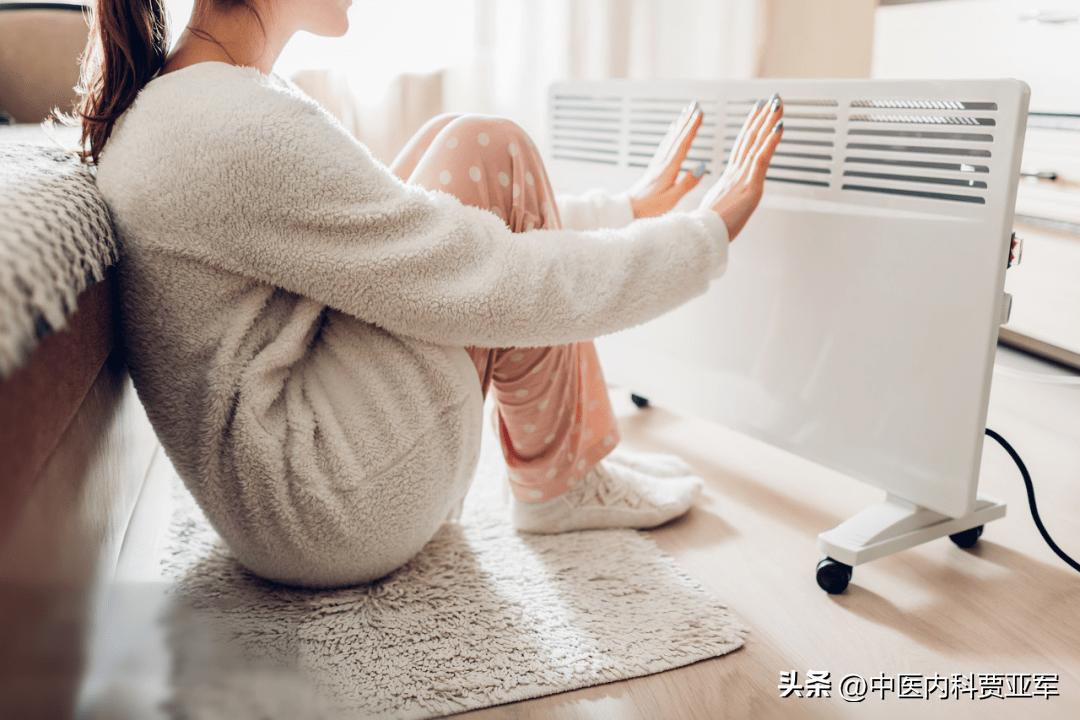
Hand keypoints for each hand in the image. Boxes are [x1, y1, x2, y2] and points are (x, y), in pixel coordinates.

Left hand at [628, 101, 706, 218]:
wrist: (630, 208)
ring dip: (680, 124)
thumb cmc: (651, 207)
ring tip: (687, 111)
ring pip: (671, 138)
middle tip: (696, 105)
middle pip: (677, 136)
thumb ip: (687, 184)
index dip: (692, 128)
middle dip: (687, 120)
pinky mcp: (655, 165)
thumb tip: (701, 167)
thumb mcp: (672, 199)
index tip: (700, 113)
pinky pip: (665, 144)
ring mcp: (658, 162)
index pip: (683, 143)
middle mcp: (663, 162)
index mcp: (669, 168)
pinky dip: (671, 133)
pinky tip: (673, 128)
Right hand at [700, 94, 783, 240]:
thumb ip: (721, 204)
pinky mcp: (750, 186)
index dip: (750, 129)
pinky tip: (779, 126)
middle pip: (749, 140)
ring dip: (768, 121)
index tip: (757, 114)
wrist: (701, 238)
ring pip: (756, 143)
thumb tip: (721, 207)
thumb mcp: (715, 212)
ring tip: (776, 104)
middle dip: (760, 118)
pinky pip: (762, 158)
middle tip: (769, 100)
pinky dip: (771, 141)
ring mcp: (742, 179)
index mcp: (728, 180)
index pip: (741, 149)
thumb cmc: (706, 231)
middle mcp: (735, 175)